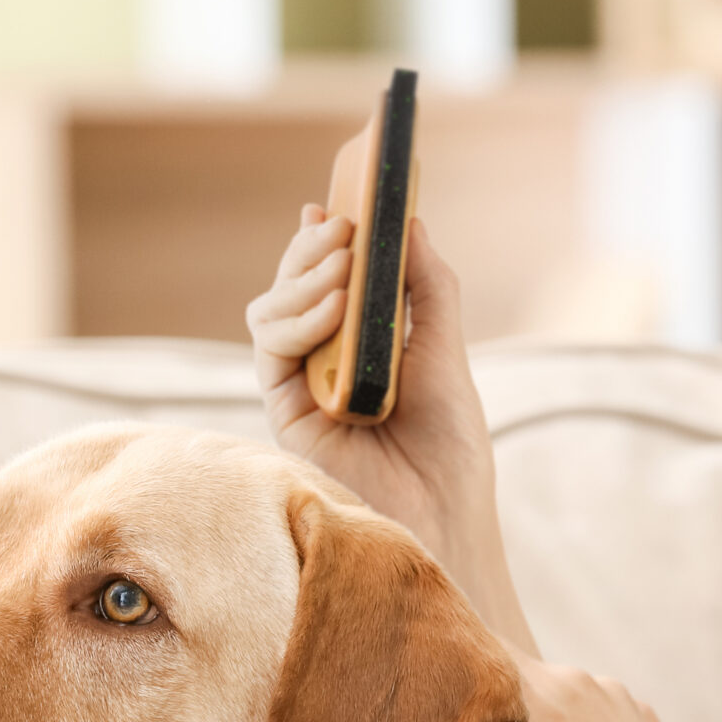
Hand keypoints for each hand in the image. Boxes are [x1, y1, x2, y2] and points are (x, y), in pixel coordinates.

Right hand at [249, 206, 536, 652]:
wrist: (444, 526)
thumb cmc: (451, 455)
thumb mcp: (448, 356)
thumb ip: (428, 290)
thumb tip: (410, 220)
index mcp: (363, 347)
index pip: (332, 277)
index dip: (328, 235)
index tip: (339, 195)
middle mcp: (325, 365)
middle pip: (296, 284)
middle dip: (315, 246)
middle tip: (344, 223)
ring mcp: (301, 388)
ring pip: (272, 309)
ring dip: (304, 275)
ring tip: (343, 263)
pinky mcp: (283, 413)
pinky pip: (270, 349)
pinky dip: (297, 318)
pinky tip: (331, 307)